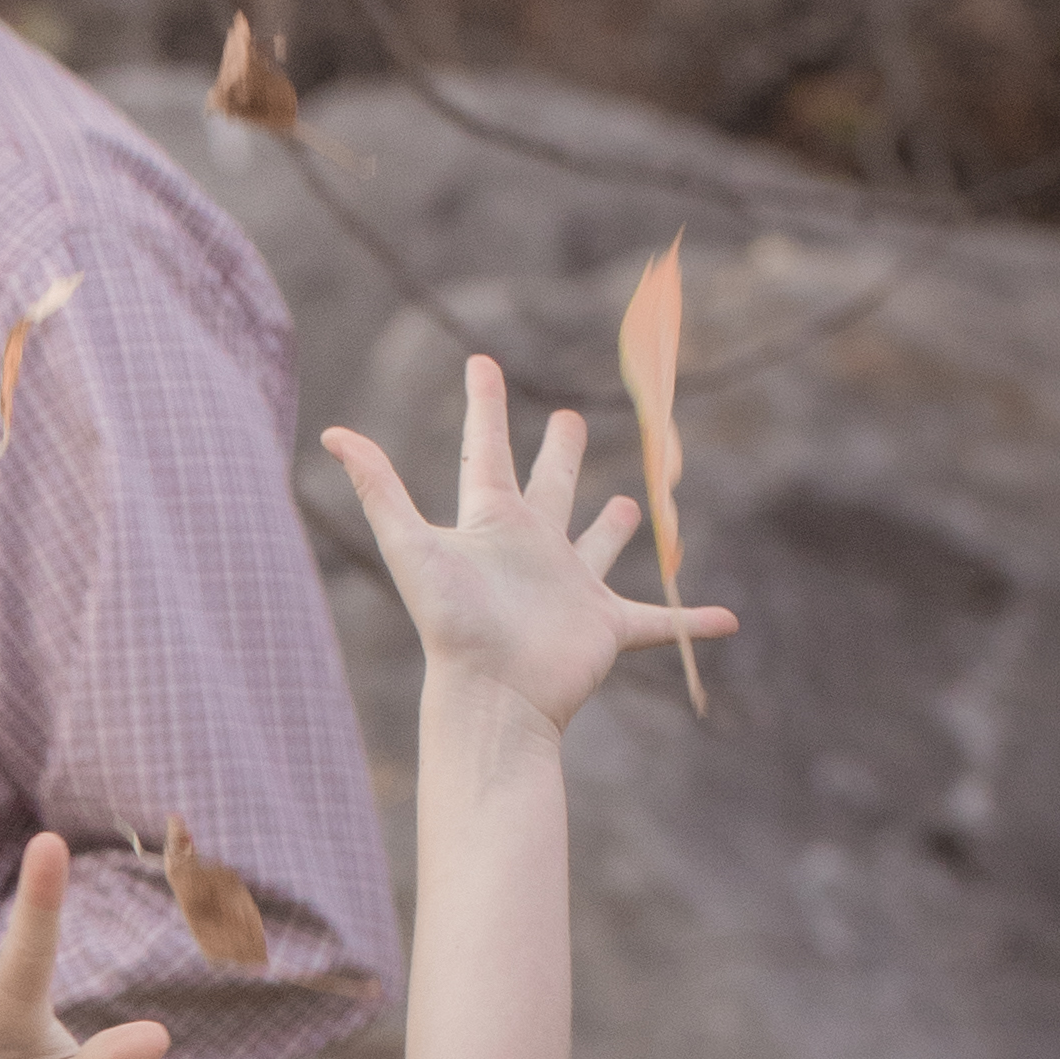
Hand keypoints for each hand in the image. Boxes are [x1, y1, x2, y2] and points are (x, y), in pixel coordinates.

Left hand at [323, 353, 732, 734]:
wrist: (490, 696)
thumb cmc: (451, 623)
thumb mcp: (411, 545)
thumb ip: (378, 488)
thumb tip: (332, 433)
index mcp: (491, 523)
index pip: (488, 450)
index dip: (485, 406)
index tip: (482, 363)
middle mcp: (532, 550)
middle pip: (549, 489)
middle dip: (561, 455)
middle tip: (570, 418)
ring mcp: (571, 588)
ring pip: (597, 548)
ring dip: (615, 528)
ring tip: (630, 503)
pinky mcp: (605, 626)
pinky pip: (659, 621)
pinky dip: (692, 621)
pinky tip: (728, 620)